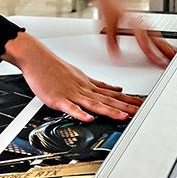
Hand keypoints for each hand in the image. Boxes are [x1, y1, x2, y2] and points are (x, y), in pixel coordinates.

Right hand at [1, 32, 142, 121]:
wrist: (36, 58)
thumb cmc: (54, 67)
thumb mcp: (79, 74)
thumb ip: (97, 84)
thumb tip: (115, 88)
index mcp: (88, 84)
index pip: (111, 93)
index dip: (127, 99)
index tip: (140, 103)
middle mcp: (83, 88)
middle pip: (107, 99)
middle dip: (124, 106)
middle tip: (140, 111)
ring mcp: (71, 93)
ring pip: (93, 103)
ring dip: (109, 110)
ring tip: (122, 117)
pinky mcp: (58, 98)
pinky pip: (70, 107)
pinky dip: (80, 113)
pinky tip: (88, 118)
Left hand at [87, 0, 176, 68]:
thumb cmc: (109, 0)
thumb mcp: (107, 22)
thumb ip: (112, 41)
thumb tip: (116, 57)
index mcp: (134, 23)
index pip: (145, 41)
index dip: (152, 53)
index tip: (159, 63)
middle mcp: (141, 22)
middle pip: (157, 39)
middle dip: (167, 51)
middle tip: (176, 61)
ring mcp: (143, 21)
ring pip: (158, 36)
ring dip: (167, 46)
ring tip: (174, 55)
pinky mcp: (142, 20)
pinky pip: (154, 32)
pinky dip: (161, 40)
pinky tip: (162, 44)